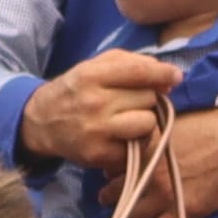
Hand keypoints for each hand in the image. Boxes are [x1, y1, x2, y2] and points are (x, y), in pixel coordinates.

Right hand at [12, 48, 183, 171]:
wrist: (42, 122)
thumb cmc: (77, 90)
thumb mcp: (94, 66)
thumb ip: (130, 63)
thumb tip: (167, 76)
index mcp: (91, 75)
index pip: (138, 72)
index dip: (163, 73)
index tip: (176, 76)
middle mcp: (93, 102)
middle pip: (148, 98)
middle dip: (147, 99)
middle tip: (133, 102)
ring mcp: (96, 131)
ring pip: (147, 124)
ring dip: (145, 121)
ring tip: (130, 120)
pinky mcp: (99, 155)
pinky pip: (137, 148)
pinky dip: (135, 143)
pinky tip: (121, 137)